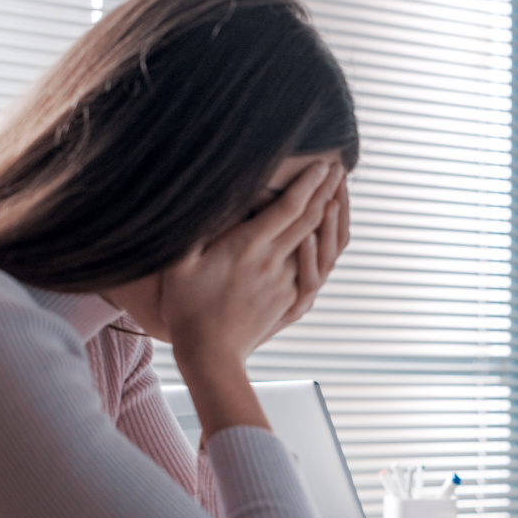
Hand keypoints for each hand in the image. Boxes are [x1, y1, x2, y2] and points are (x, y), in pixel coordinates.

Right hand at [161, 161, 344, 370]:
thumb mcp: (179, 264)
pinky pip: (316, 267)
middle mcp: (274, 262)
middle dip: (327, 191)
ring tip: (338, 194)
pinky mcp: (291, 299)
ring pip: (319, 244)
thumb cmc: (187, 307)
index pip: (289, 208)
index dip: (308, 183)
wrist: (211, 354)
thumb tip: (201, 195)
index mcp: (248, 247)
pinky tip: (326, 234)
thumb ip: (194, 228)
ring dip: (330, 216)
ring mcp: (286, 282)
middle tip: (338, 167)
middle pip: (311, 220)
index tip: (322, 164)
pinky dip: (325, 246)